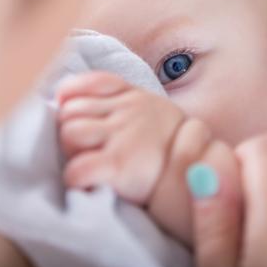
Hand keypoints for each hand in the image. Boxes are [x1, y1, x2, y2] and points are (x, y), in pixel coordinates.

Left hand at [57, 72, 184, 203]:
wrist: (199, 177)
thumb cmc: (169, 151)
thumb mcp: (153, 113)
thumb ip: (121, 101)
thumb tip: (69, 98)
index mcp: (135, 97)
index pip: (92, 82)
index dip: (71, 96)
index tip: (68, 109)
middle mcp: (128, 111)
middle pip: (72, 110)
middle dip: (70, 130)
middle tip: (85, 149)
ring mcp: (124, 137)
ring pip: (70, 133)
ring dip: (71, 152)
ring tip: (88, 162)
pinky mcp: (119, 165)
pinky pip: (77, 169)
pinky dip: (75, 179)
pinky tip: (88, 183)